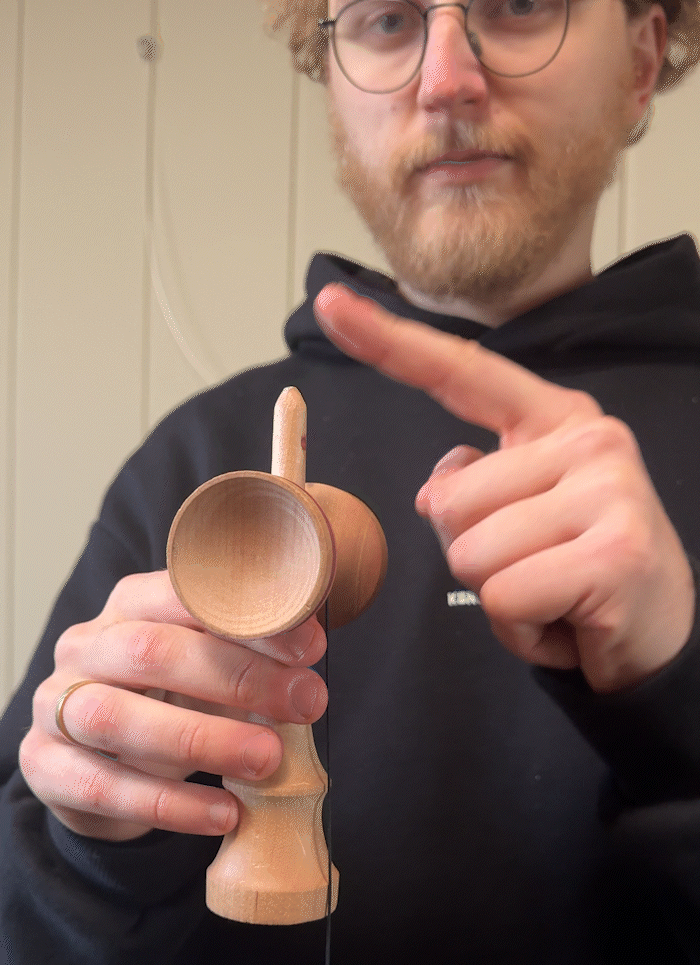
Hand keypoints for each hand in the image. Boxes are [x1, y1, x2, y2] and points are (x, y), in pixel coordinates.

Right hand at [19, 571, 326, 841]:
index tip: (310, 647)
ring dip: (202, 739)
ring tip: (269, 760)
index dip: (249, 619)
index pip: (184, 596)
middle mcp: (84, 647)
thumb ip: (250, 657)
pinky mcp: (45, 767)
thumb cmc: (167, 706)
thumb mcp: (208, 673)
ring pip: (116, 718)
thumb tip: (311, 648)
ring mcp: (55, 708)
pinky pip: (105, 788)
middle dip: (238, 678)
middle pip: (151, 652)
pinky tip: (224, 814)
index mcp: (129, 606)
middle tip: (306, 703)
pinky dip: (170, 804)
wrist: (97, 770)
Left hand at [313, 284, 695, 693]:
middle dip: (473, 558)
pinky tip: (564, 621)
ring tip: (552, 597)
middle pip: (449, 502)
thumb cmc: (580, 577)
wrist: (659, 636)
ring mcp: (608, 492)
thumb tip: (438, 491)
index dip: (391, 343)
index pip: (463, 372)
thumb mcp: (522, 521)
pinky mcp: (613, 553)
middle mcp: (588, 441)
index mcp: (557, 421)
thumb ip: (474, 490)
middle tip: (537, 573)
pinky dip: (520, 630)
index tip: (330, 304)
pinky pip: (503, 598)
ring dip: (498, 598)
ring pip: (469, 554)